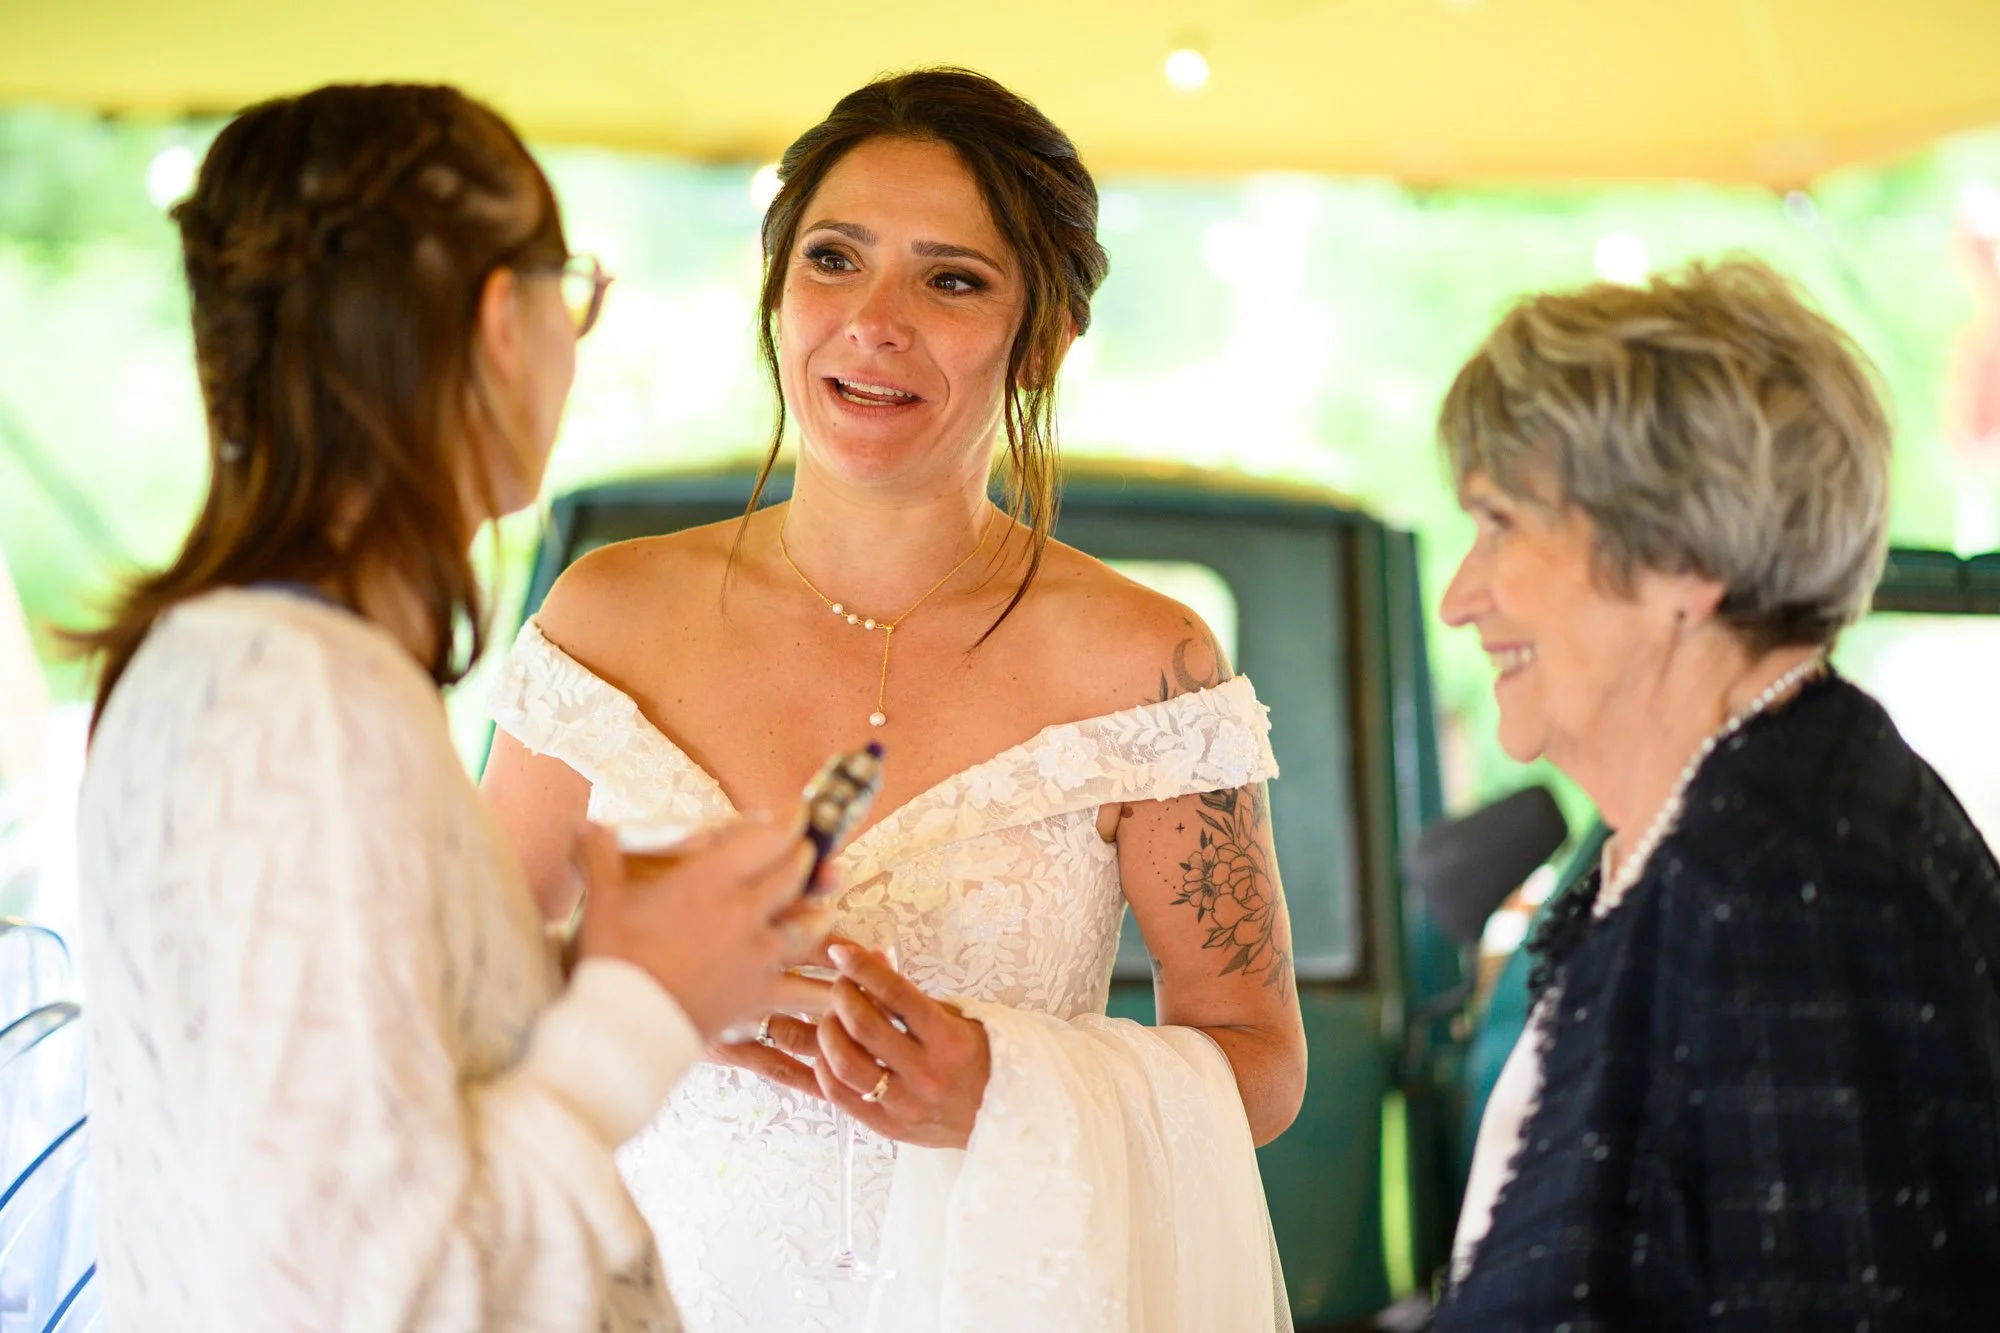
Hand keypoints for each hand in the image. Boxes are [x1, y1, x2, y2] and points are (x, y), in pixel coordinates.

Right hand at [574, 818, 833, 1039]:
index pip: (770, 838)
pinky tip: (842, 990)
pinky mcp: (760, 994)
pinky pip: (808, 992)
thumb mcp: (601, 899)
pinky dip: (827, 990)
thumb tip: (582, 827)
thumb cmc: (612, 958)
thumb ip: (599, 855)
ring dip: (820, 914)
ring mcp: (759, 954)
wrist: (623, 1024)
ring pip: (810, 926)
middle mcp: (746, 911)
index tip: (800, 813)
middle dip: (806, 858)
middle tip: (808, 852)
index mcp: (713, 879)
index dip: (791, 822)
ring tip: (824, 910)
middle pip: (796, 874)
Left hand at [814, 942, 990, 1149]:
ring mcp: (905, 1104)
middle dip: (841, 996)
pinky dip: (824, 1068)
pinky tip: (827, 1052)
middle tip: (840, 987)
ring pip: (844, 1063)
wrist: (1001, 1112)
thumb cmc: (975, 1057)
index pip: (896, 994)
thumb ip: (909, 994)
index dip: (862, 968)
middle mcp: (926, 1073)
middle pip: (863, 1026)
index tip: (842, 953)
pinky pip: (839, 1095)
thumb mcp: (952, 1018)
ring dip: (828, 1032)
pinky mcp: (888, 1126)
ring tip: (832, 1020)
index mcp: (949, 1039)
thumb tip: (871, 957)